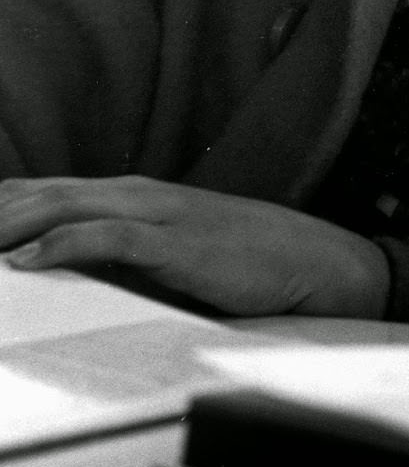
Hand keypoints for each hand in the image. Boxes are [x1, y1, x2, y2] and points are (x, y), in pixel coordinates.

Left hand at [0, 176, 389, 317]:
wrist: (318, 263)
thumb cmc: (246, 263)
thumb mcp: (170, 256)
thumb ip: (120, 258)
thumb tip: (60, 274)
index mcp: (133, 197)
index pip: (45, 192)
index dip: (1, 204)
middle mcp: (139, 196)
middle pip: (42, 193)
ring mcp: (161, 215)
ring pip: (65, 206)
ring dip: (9, 223)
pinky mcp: (181, 244)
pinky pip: (111, 237)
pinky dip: (62, 244)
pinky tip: (25, 262)